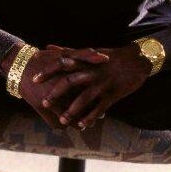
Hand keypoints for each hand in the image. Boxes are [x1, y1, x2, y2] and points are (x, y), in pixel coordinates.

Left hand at [34, 44, 151, 128]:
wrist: (136, 60)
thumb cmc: (110, 56)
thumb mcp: (88, 52)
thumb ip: (68, 51)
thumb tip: (49, 47)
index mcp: (85, 60)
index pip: (62, 64)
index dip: (47, 71)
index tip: (34, 79)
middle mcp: (91, 71)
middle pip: (69, 81)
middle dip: (55, 93)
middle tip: (44, 103)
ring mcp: (102, 82)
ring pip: (84, 98)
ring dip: (72, 110)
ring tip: (62, 120)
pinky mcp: (113, 93)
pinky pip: (100, 107)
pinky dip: (90, 117)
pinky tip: (82, 125)